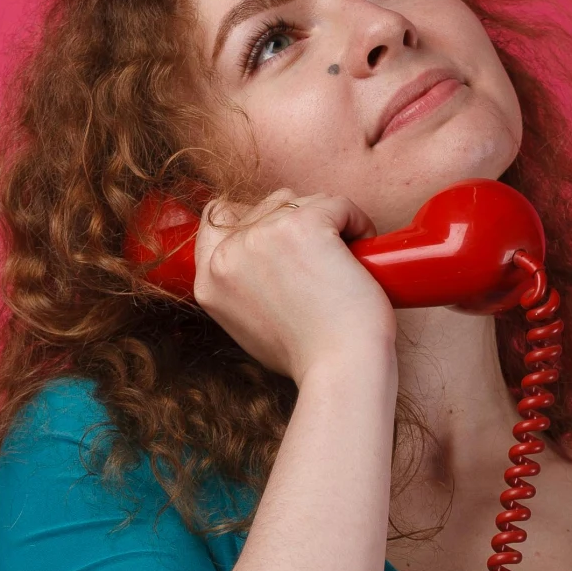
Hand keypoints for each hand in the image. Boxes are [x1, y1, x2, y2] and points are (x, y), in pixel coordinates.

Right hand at [194, 188, 395, 383]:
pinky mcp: (303, 224)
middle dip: (299, 223)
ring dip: (330, 224)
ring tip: (343, 266)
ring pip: (303, 201)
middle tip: (321, 264)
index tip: (286, 243)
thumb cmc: (308, 355)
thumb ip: (243, 285)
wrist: (340, 369)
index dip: (258, 222)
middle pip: (267, 204)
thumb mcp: (249, 324)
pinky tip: (363, 256)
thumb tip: (264, 254)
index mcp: (208, 280)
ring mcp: (262, 235)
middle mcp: (227, 254)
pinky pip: (338, 203)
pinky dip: (358, 224)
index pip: (218, 217)